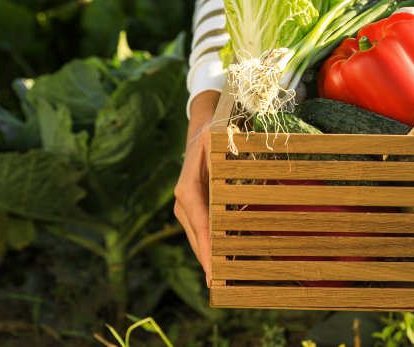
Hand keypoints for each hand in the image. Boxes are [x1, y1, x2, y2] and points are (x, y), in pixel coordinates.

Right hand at [173, 90, 220, 284]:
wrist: (200, 129)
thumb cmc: (211, 134)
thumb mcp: (216, 141)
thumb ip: (222, 159)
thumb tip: (231, 177)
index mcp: (187, 188)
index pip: (199, 223)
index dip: (206, 247)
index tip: (212, 269)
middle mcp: (183, 201)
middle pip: (196, 237)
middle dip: (207, 261)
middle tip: (220, 284)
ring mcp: (185, 206)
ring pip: (197, 237)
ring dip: (208, 258)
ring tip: (221, 281)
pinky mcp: (192, 208)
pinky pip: (201, 230)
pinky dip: (209, 246)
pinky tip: (220, 262)